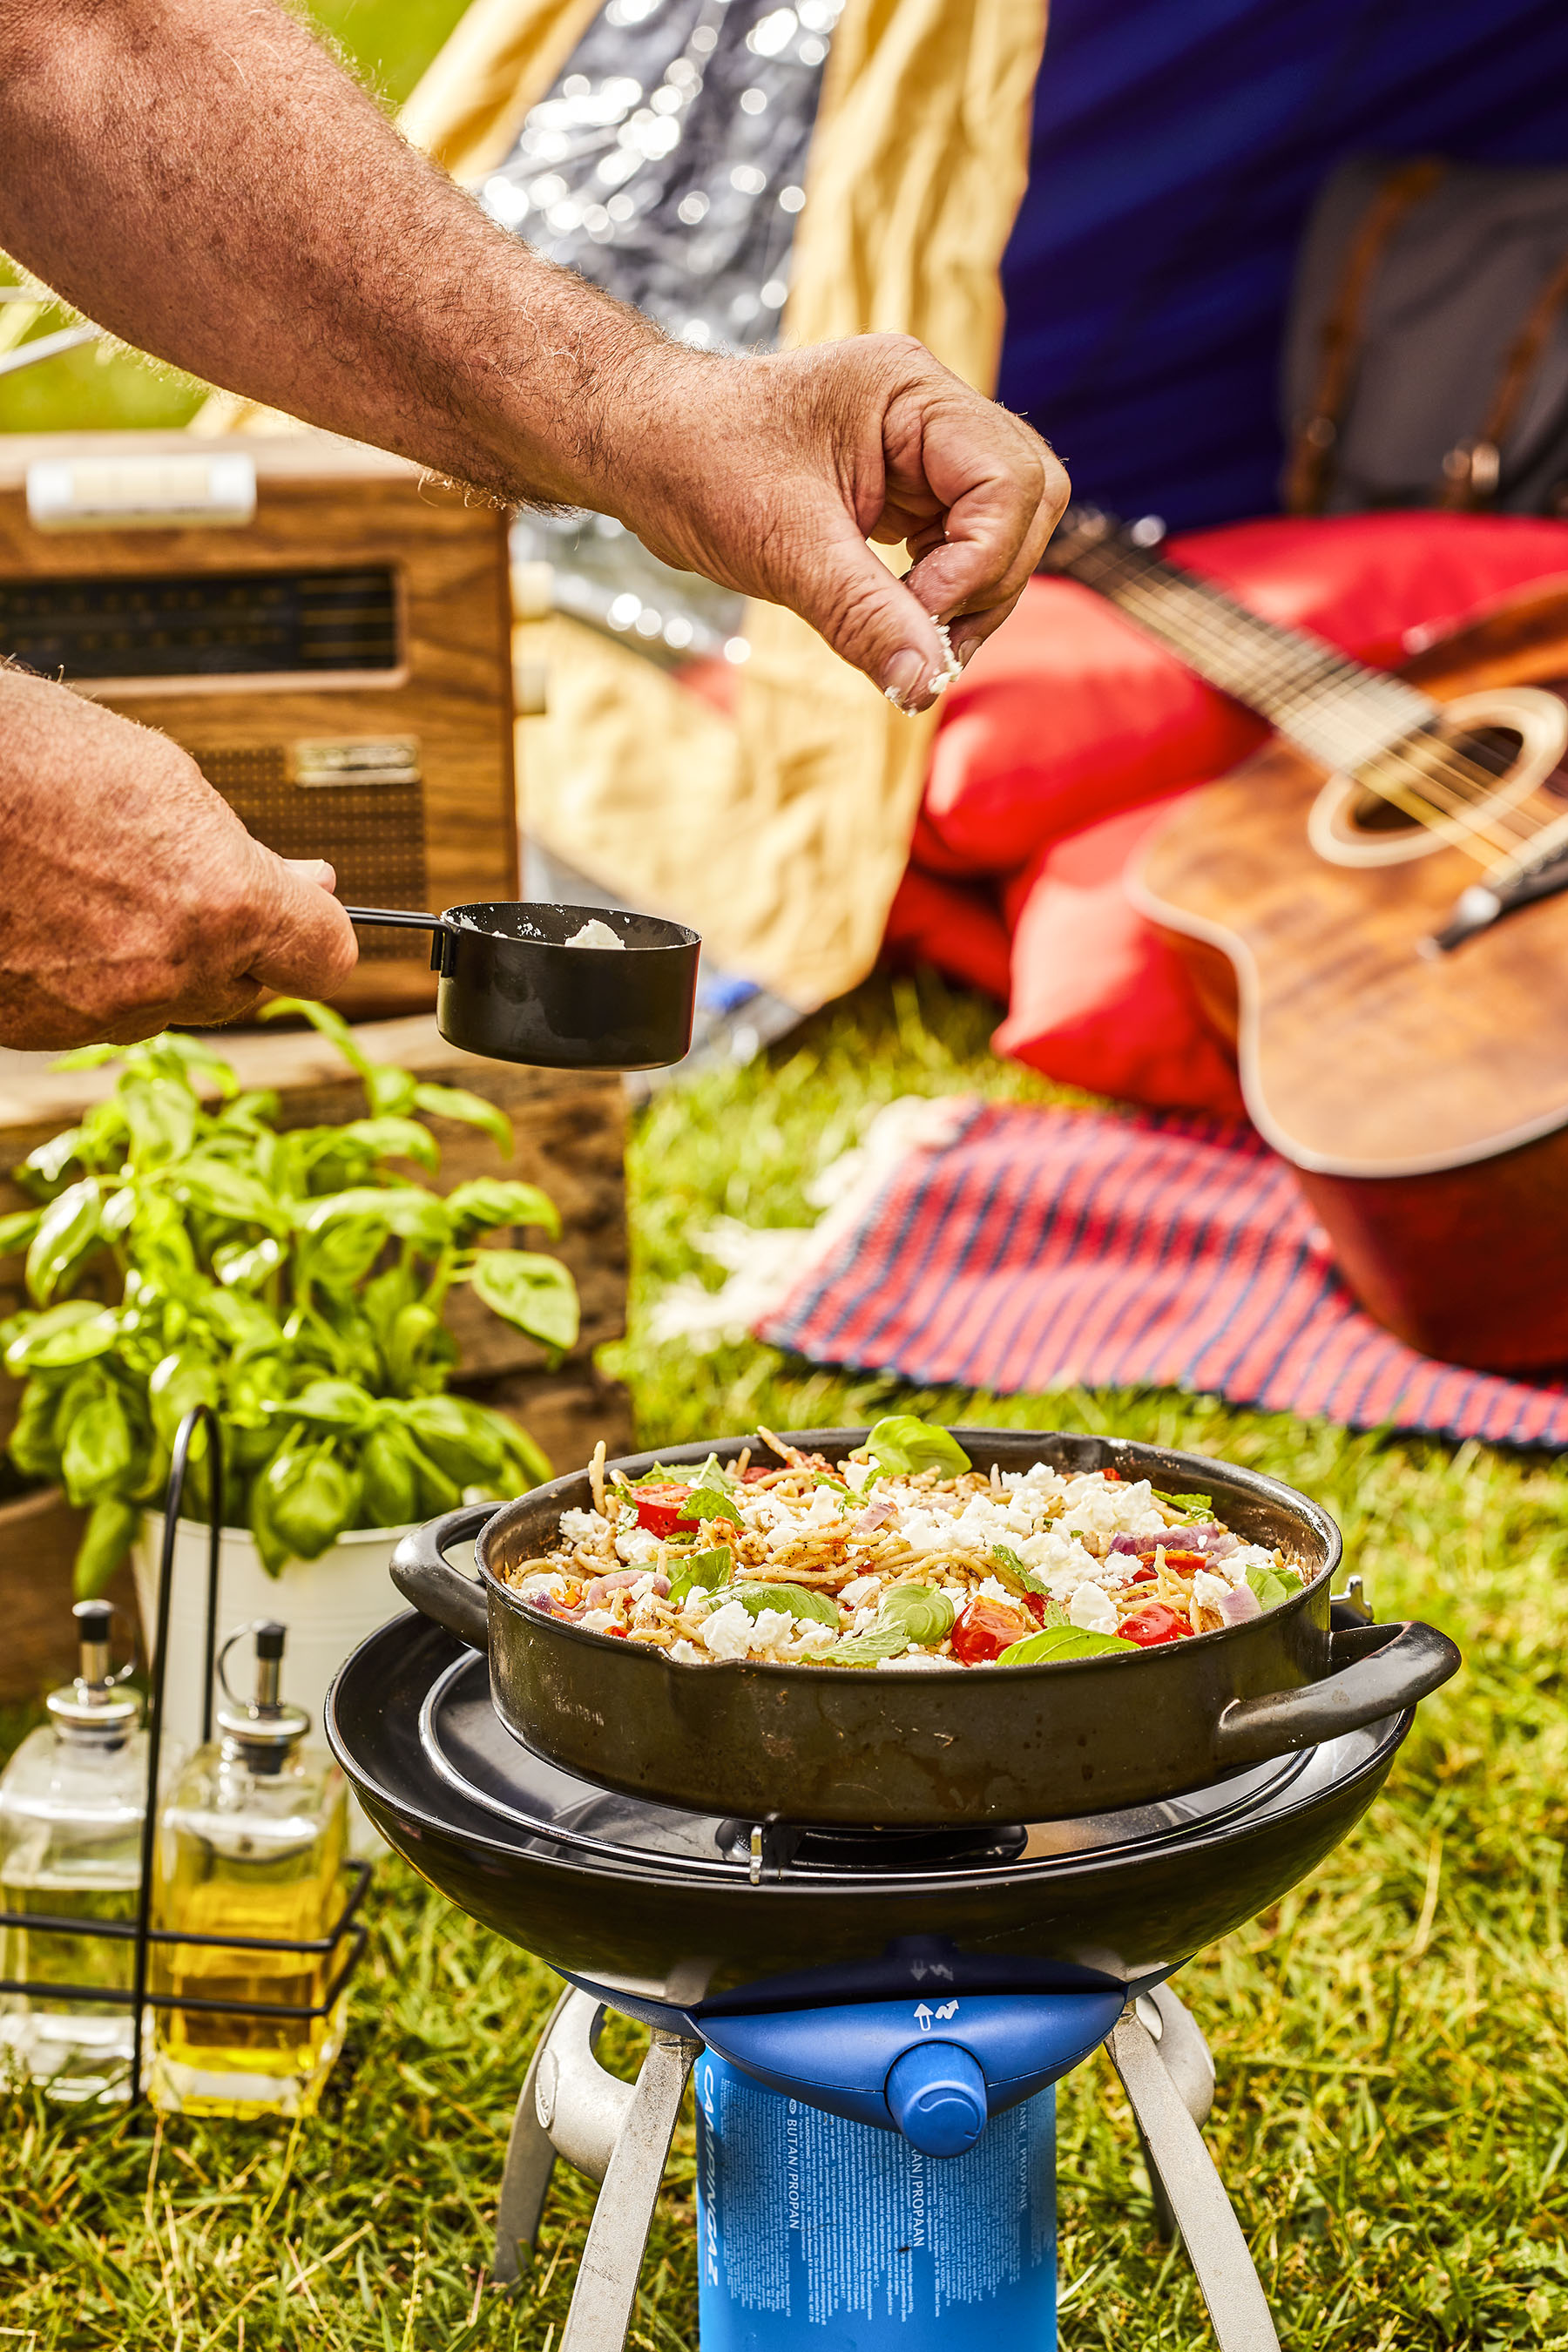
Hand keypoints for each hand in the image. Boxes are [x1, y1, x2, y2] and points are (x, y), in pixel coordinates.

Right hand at [0, 668, 357, 1047]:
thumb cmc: (26, 758)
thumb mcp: (162, 778)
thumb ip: (242, 852)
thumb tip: (307, 884)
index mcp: (221, 905)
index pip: (325, 957)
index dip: (317, 927)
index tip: (306, 902)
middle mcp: (168, 975)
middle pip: (246, 987)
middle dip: (236, 940)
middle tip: (199, 876)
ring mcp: (97, 1013)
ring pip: (167, 1002)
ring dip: (160, 956)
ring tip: (102, 878)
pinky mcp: (34, 1032)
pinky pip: (96, 1012)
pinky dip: (91, 974)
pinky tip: (55, 913)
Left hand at [609, 333, 1068, 712]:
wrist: (639, 447)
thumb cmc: (695, 466)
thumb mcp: (783, 548)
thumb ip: (865, 616)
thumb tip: (925, 688)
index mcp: (909, 390)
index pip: (1009, 480)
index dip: (980, 563)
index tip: (917, 616)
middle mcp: (928, 410)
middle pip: (1027, 499)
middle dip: (990, 580)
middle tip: (927, 641)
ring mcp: (920, 450)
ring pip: (1003, 529)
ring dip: (972, 596)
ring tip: (911, 643)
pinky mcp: (903, 491)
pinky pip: (959, 546)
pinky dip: (942, 595)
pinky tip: (897, 620)